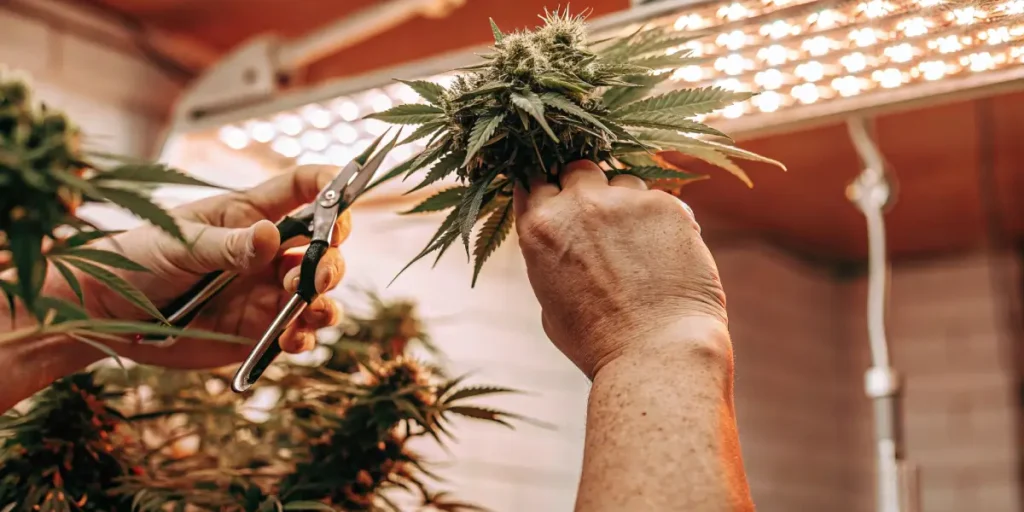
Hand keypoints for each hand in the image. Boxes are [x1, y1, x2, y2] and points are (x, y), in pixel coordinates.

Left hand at [56, 165, 348, 369]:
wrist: (108, 315)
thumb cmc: (139, 259)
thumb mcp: (180, 244)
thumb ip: (228, 245)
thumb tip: (273, 236)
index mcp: (250, 214)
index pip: (302, 189)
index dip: (330, 185)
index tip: (345, 191)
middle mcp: (268, 251)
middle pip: (322, 247)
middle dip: (329, 258)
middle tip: (317, 275)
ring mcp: (267, 291)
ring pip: (319, 292)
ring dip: (324, 299)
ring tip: (310, 308)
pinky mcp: (261, 329)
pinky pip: (299, 332)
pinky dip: (305, 337)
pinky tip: (292, 339)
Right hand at [513, 160, 727, 378]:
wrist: (655, 353)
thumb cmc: (598, 343)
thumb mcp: (550, 301)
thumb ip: (552, 258)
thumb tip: (564, 239)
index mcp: (539, 228)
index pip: (536, 182)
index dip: (550, 191)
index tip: (562, 203)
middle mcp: (576, 205)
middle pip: (578, 170)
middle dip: (588, 188)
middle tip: (604, 221)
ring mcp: (622, 201)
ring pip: (623, 182)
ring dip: (628, 205)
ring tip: (641, 249)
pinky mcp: (665, 205)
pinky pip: (661, 200)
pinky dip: (664, 222)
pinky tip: (668, 256)